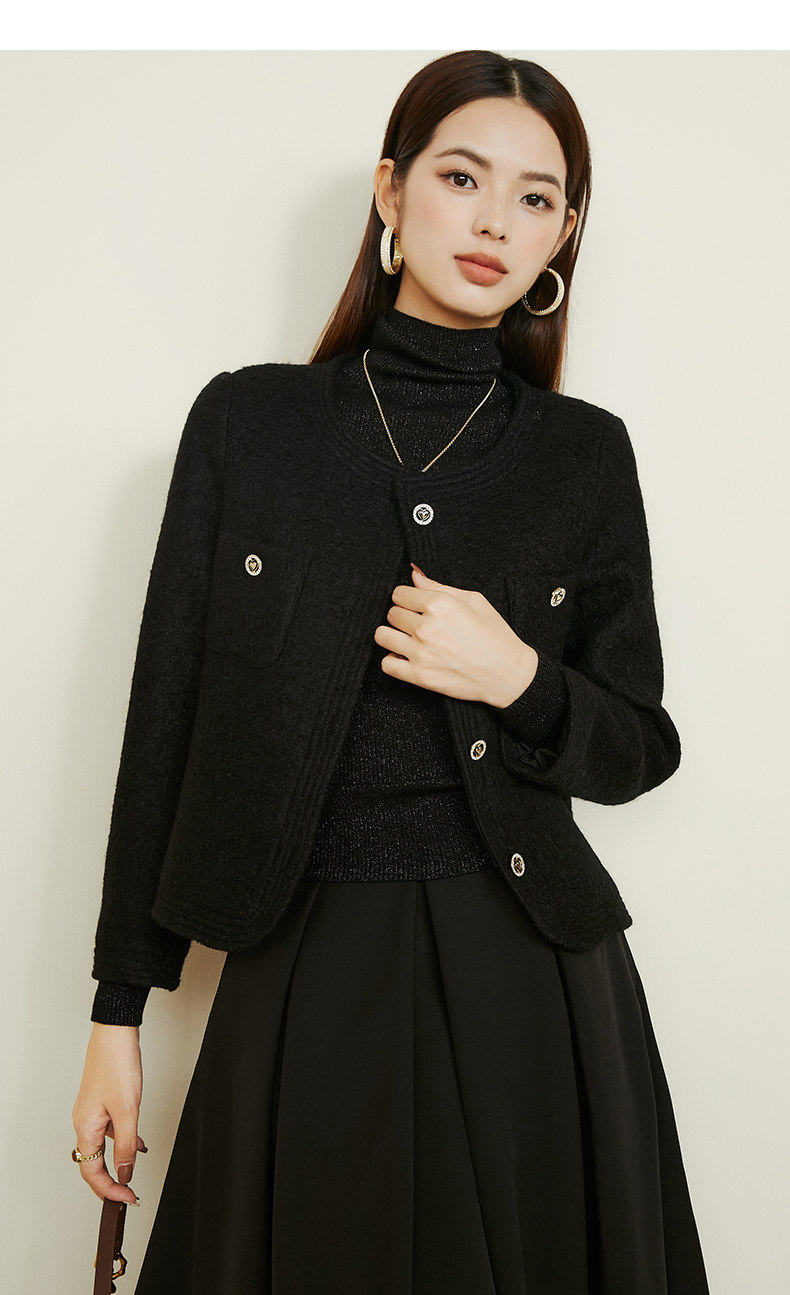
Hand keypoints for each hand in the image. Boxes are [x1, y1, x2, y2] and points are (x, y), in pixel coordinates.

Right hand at [72, 1023, 146, 1202]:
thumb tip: (124, 1173)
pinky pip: (109, 1130)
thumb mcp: (128, 1110)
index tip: (127, 1199)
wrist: (115, 1033)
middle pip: (93, 1163)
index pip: (92, 1171)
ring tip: (133, 1173)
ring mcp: (92, 1111)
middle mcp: (84, 1121)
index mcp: (85, 1126)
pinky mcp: (101, 1101)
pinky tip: (137, 1141)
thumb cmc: (117, 1064)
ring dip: (117, 1162)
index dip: (109, 1190)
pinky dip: (122, 1141)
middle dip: (110, 1182)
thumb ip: (126, 1145)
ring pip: (102, 1147)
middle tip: (128, 1195)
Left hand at [374, 563, 537, 707]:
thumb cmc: (495, 635)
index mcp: (440, 605)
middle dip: (402, 615)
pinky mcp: (419, 677)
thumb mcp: (474, 601)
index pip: (399, 593)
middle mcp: (427, 628)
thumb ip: (439, 586)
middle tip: (417, 622)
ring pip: (382, 636)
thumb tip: (414, 574)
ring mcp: (421, 653)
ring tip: (408, 638)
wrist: (507, 674)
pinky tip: (407, 656)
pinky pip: (386, 664)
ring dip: (393, 635)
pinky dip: (393, 659)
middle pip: (391, 613)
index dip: (407, 597)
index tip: (416, 604)